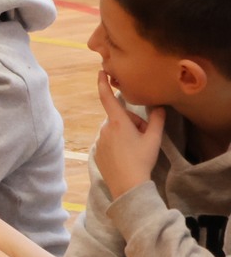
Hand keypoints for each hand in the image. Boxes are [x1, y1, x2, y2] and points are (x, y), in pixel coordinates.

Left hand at [93, 70, 163, 197]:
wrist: (128, 185)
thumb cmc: (141, 160)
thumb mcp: (153, 139)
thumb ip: (157, 120)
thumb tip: (159, 106)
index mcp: (117, 122)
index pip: (107, 97)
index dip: (103, 83)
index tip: (100, 71)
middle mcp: (105, 128)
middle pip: (120, 118)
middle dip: (132, 123)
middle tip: (144, 137)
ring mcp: (99, 140)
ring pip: (115, 130)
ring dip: (126, 134)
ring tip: (137, 150)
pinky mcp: (97, 151)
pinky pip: (109, 142)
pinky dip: (119, 145)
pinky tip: (127, 157)